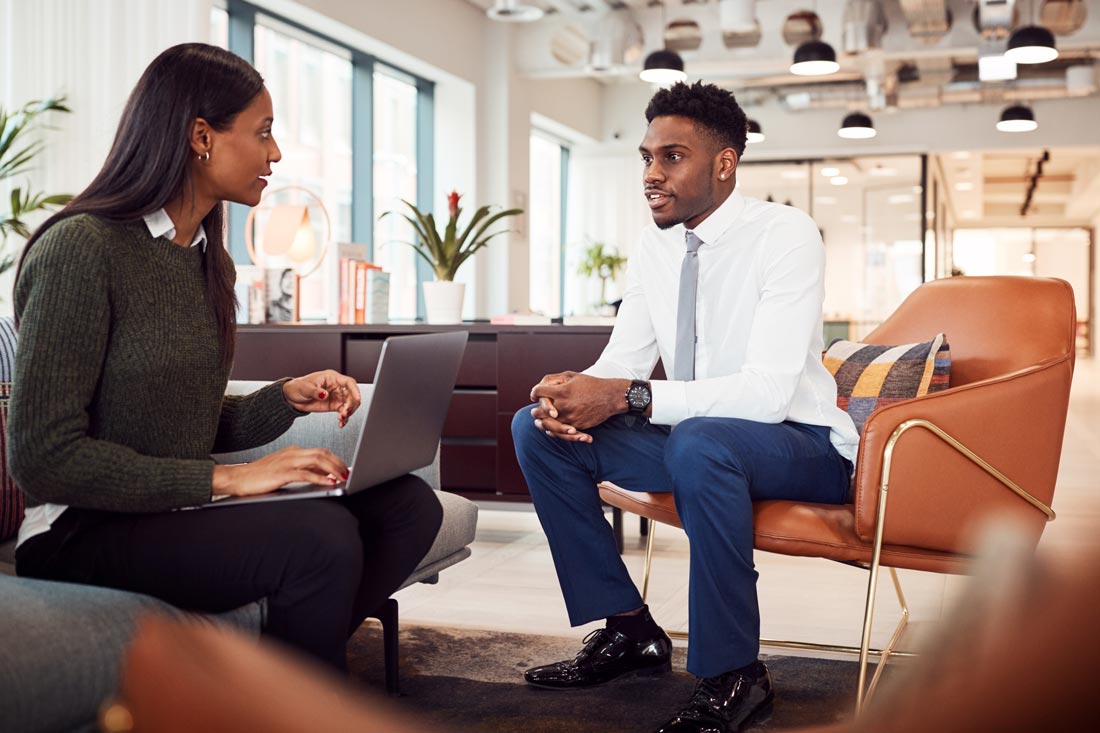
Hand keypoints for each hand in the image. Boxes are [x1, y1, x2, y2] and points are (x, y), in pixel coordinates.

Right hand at [211, 446, 348, 496]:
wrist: (237, 478)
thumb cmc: (259, 477)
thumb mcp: (285, 471)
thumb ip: (303, 471)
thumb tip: (325, 476)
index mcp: (293, 451)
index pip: (320, 451)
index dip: (335, 460)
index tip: (346, 468)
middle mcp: (292, 453)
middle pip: (322, 453)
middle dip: (338, 463)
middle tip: (348, 473)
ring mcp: (286, 462)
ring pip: (317, 460)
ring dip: (333, 469)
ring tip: (343, 477)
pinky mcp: (281, 473)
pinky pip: (305, 474)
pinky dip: (320, 478)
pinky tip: (328, 482)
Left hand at [283, 370, 361, 427]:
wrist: (292, 397)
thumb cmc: (298, 387)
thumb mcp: (306, 388)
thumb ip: (316, 392)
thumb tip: (325, 395)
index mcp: (331, 378)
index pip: (348, 382)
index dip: (354, 390)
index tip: (357, 398)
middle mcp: (336, 387)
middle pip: (352, 395)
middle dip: (351, 405)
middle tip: (345, 413)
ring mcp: (336, 397)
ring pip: (349, 404)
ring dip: (348, 412)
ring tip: (341, 419)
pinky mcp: (334, 405)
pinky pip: (343, 412)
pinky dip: (344, 418)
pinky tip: (341, 423)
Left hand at [529, 371, 588, 441]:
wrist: (610, 397)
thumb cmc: (591, 384)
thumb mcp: (572, 376)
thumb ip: (555, 379)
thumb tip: (541, 385)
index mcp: (561, 391)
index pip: (538, 392)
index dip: (534, 393)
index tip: (534, 395)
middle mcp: (564, 406)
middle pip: (539, 412)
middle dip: (535, 411)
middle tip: (534, 410)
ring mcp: (570, 418)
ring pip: (547, 425)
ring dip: (541, 423)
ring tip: (538, 422)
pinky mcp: (576, 426)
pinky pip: (560, 432)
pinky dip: (553, 431)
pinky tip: (550, 429)